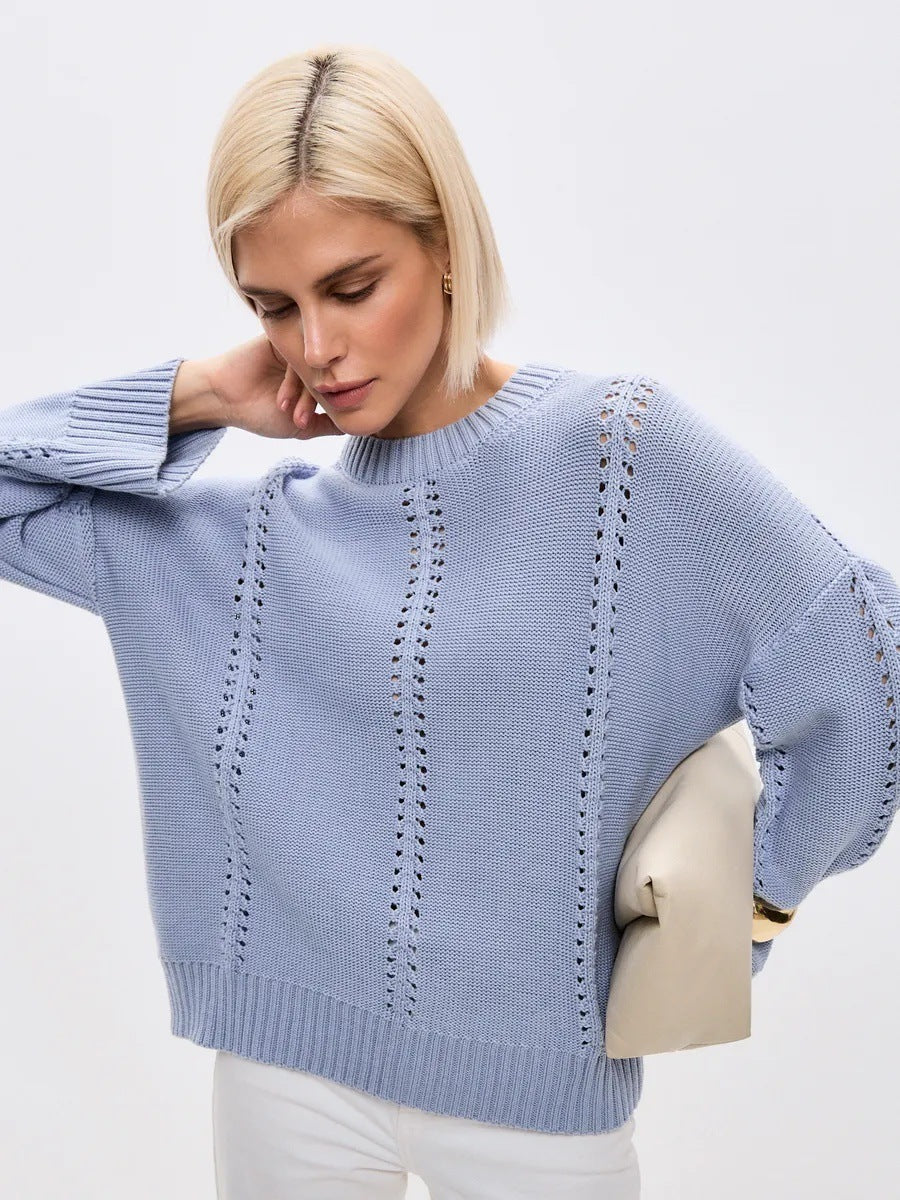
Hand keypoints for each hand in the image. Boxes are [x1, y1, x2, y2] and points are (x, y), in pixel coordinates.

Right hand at [205, 335, 343, 439]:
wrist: (225, 399)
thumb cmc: (259, 413)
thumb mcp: (302, 427)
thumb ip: (328, 425)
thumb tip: (358, 426)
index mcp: (314, 380)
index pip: (335, 388)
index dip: (324, 408)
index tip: (303, 424)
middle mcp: (306, 363)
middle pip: (326, 376)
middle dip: (312, 402)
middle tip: (297, 419)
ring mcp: (295, 350)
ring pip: (313, 368)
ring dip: (301, 394)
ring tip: (285, 409)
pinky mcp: (282, 339)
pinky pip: (299, 354)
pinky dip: (292, 380)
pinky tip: (280, 397)